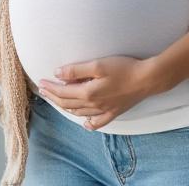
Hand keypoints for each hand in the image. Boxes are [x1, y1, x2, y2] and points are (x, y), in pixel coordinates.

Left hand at [35, 55, 167, 129]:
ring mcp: (104, 110)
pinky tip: (85, 123)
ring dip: (66, 107)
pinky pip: (98, 122)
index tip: (41, 83)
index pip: (63, 92)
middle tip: (43, 91)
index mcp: (88, 93)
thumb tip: (57, 74)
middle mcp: (93, 105)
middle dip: (53, 97)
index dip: (50, 88)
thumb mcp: (98, 65)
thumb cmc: (124, 68)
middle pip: (67, 103)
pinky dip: (89, 123)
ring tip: (58, 101)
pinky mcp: (115, 112)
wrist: (147, 79)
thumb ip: (76, 70)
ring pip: (79, 112)